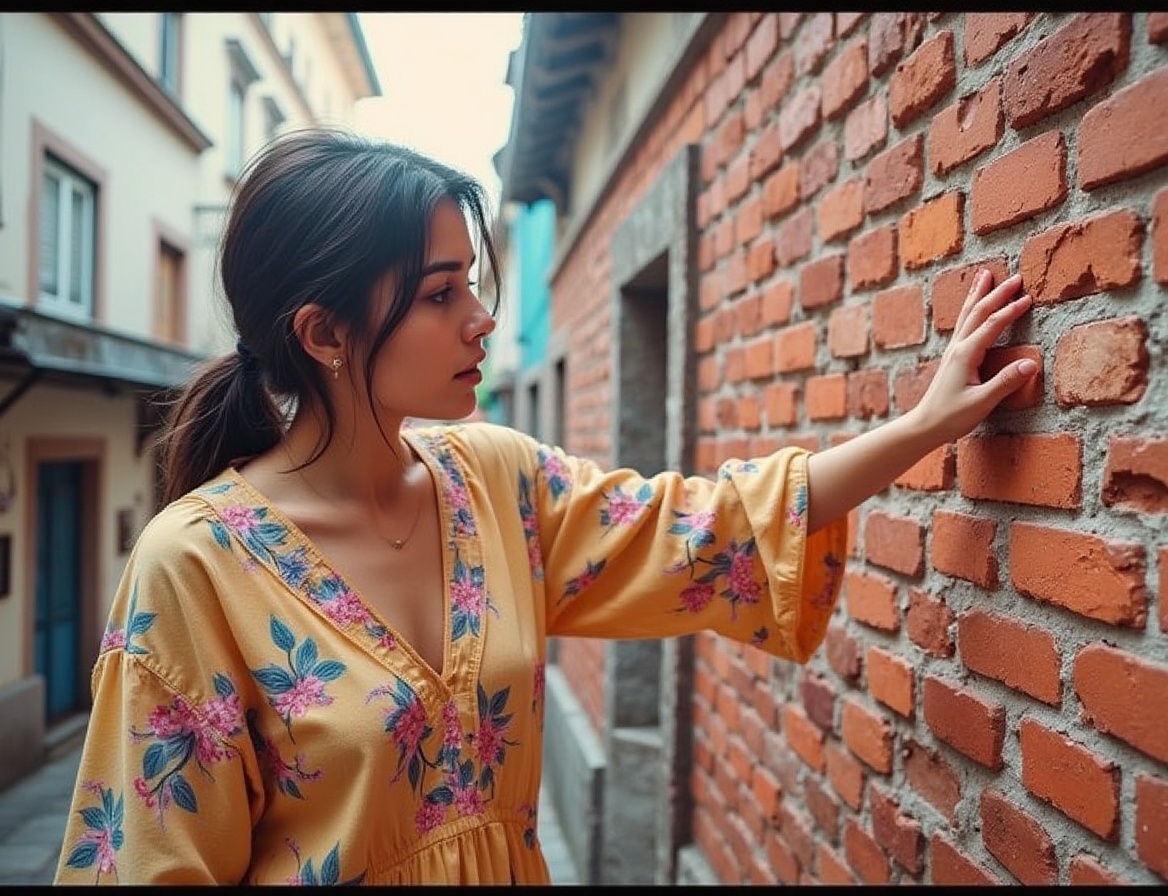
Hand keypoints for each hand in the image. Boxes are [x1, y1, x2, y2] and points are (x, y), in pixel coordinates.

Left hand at [908, 269, 1037, 448]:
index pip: (991, 325)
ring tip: (986, 275)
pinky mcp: (953, 357)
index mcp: (965, 354)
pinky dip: (971, 309)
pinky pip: (963, 324)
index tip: (1028, 298)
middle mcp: (957, 347)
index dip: (1010, 310)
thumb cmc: (951, 417)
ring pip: (968, 315)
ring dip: (979, 294)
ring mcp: (953, 351)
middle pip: (978, 312)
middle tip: (1014, 277)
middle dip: (997, 293)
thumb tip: (1031, 364)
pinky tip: (973, 305)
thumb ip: (1005, 382)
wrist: (925, 425)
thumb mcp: (981, 402)